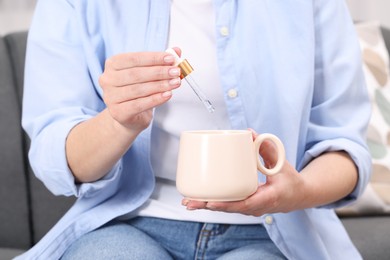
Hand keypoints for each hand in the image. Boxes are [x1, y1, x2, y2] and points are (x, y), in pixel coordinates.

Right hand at [99, 48, 181, 131]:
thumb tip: (176, 51)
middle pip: (136, 74)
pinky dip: (155, 99)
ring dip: (160, 85)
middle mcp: (107, 79)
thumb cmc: (138, 91)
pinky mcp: (118, 112)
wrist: (129, 115)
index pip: (134, 58)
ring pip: (138, 89)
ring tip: (175, 83)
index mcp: (113, 64)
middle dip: (159, 72)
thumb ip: (160, 61)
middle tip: (176, 72)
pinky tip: (167, 95)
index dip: (154, 58)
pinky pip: (139, 104)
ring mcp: (110, 97)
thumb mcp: (148, 73)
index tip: (171, 59)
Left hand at [182, 130, 306, 215]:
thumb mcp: (281, 162)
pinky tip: (198, 201)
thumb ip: (266, 147)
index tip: (210, 202)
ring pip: (226, 209)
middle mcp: (256, 207)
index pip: (245, 204)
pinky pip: (228, 206)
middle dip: (208, 206)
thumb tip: (249, 132)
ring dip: (206, 206)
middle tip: (189, 202)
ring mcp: (250, 209)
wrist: (298, 196)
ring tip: (187, 202)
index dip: (226, 204)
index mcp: (268, 198)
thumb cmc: (290, 180)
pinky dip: (213, 204)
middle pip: (229, 209)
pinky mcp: (245, 206)